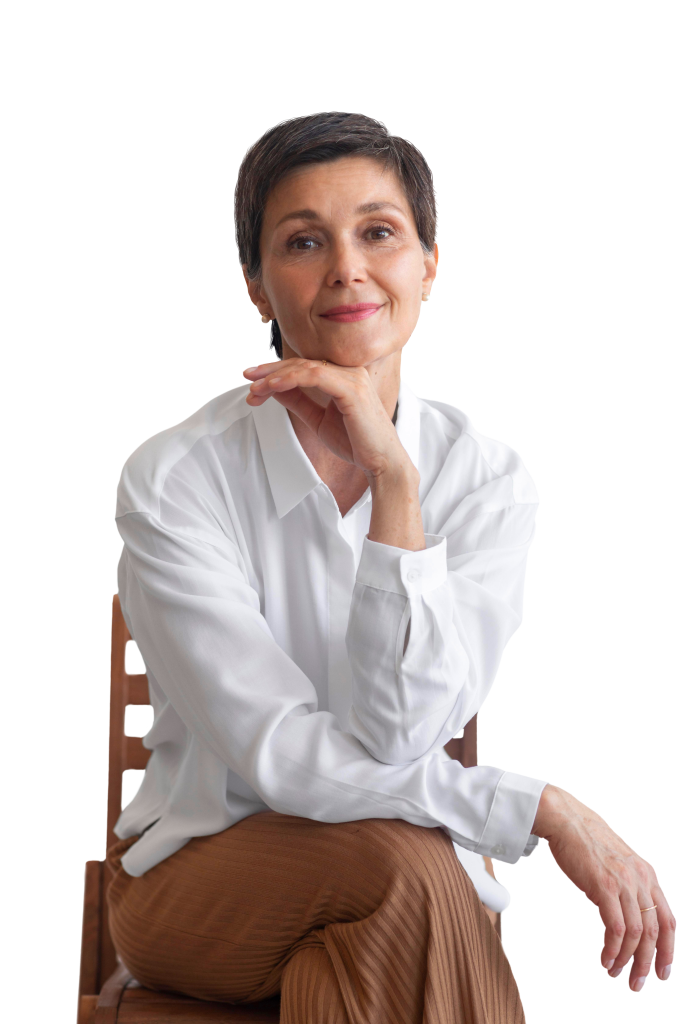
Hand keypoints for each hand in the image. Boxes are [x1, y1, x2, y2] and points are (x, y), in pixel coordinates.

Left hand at [242, 358, 410, 479]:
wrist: (381, 463)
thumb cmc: (356, 443)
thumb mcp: (318, 420)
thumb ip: (299, 402)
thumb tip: (274, 390)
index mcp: (343, 376)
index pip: (303, 366)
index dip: (275, 372)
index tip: (253, 382)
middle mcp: (349, 371)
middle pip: (301, 363)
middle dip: (270, 371)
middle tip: (247, 378)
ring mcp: (352, 377)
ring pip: (305, 367)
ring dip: (275, 376)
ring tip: (255, 388)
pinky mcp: (352, 388)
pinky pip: (315, 376)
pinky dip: (291, 379)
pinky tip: (273, 387)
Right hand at [533, 785, 675, 991]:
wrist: (567, 820)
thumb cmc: (586, 840)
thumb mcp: (618, 861)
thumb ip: (630, 884)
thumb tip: (632, 914)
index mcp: (647, 874)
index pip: (668, 920)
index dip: (668, 950)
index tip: (662, 972)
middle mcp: (640, 879)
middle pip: (654, 932)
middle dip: (647, 963)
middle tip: (637, 984)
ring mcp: (623, 882)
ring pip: (636, 933)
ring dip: (627, 959)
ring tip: (615, 972)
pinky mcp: (604, 886)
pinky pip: (615, 928)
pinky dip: (612, 948)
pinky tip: (605, 958)